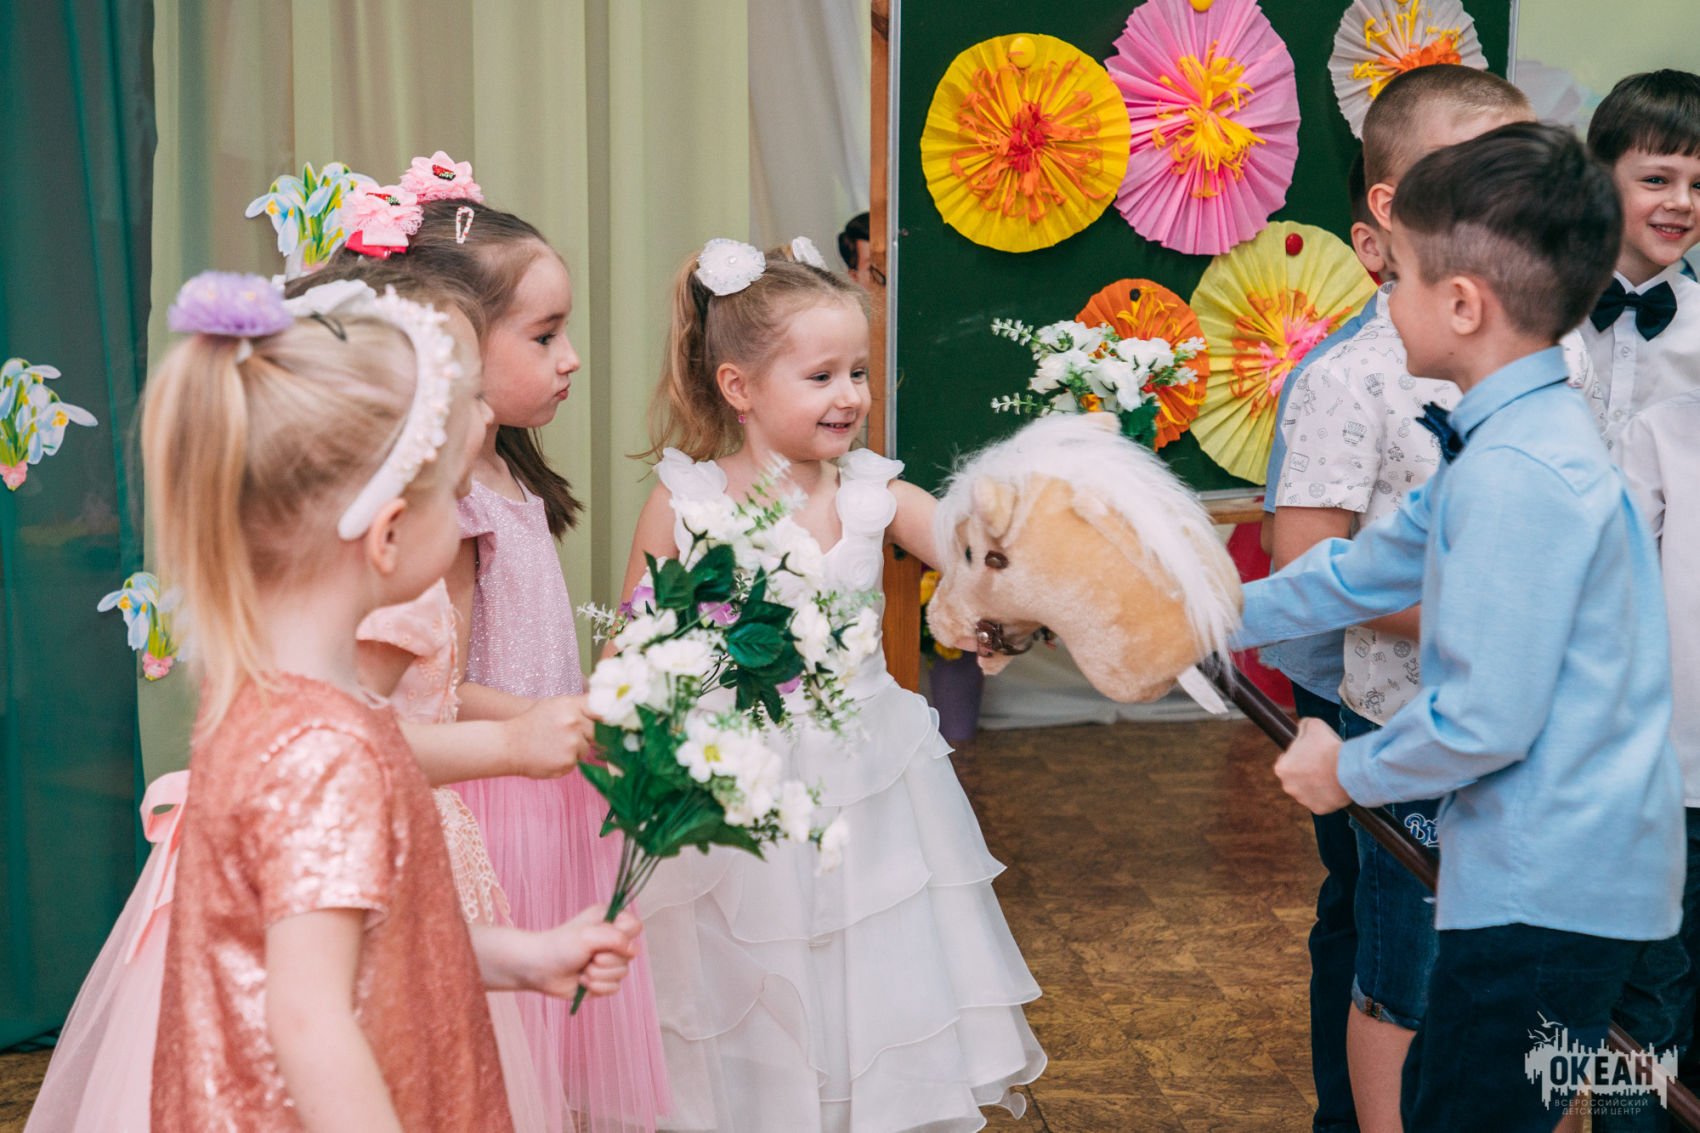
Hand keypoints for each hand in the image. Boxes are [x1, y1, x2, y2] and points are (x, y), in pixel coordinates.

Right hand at [502, 694, 595, 778]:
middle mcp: (574, 723)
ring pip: (587, 748)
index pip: (601, 708)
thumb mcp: (554, 705)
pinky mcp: (568, 762)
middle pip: (597, 731)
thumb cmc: (531, 723)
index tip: (605, 721)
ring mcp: (572, 744)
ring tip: (554, 745)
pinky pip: (577, 762)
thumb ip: (578, 706)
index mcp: (571, 706)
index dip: (604, 716)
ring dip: (576, 749)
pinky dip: (567, 761)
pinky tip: (551, 755)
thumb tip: (604, 710)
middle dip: (586, 735)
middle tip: (566, 735)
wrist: (508, 745)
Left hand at [524, 905, 642, 1000]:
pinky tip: (582, 981)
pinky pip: (614, 988)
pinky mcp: (603, 980)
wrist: (538, 969)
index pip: (635, 926)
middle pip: (630, 954)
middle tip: (588, 957)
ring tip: (582, 969)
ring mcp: (608, 962)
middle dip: (607, 960)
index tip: (608, 940)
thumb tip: (633, 951)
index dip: (626, 937)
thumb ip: (615, 938)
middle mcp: (611, 941)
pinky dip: (597, 987)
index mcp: (609, 921)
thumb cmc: (560, 946)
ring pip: (622, 973)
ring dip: (599, 975)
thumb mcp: (588, 935)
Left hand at [1274, 717, 1350, 814]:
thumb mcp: (1313, 725)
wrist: (1349, 769)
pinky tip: (1336, 786)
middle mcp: (1288, 786)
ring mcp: (1303, 800)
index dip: (1298, 756)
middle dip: (1305, 772)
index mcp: (1281, 768)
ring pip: (1308, 790)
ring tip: (1331, 774)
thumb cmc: (1328, 746)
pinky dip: (1328, 795)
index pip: (1285, 761)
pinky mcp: (1318, 809)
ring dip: (1316, 784)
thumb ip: (1303, 725)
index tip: (1309, 753)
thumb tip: (1302, 725)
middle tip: (1322, 763)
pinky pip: (1322, 801)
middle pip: (1295, 777)